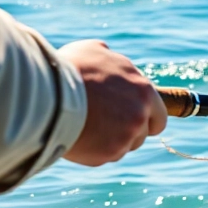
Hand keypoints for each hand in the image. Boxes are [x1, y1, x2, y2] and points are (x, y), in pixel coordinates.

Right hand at [58, 40, 166, 165]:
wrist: (47, 94)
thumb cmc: (70, 69)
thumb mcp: (94, 51)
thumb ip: (111, 60)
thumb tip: (109, 58)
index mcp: (144, 91)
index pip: (160, 115)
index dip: (148, 119)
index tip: (135, 120)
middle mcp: (140, 116)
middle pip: (142, 134)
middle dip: (128, 131)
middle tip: (108, 125)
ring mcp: (125, 137)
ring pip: (123, 146)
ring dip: (110, 141)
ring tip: (88, 127)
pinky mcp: (108, 153)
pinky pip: (104, 156)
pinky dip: (93, 150)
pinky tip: (79, 135)